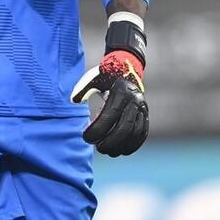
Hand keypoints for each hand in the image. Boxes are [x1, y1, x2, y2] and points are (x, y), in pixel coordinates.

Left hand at [71, 24, 148, 156]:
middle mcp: (135, 100)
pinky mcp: (146, 115)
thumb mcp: (92, 79)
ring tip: (107, 151)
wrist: (126, 68)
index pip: (110, 115)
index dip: (98, 129)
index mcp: (121, 91)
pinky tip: (122, 151)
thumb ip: (83, 90)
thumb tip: (74, 101)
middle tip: (98, 148)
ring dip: (121, 146)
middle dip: (110, 141)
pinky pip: (142, 133)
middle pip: (124, 127)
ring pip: (135, 133)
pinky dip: (133, 145)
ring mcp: (143, 108)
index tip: (86, 137)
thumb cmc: (105, 76)